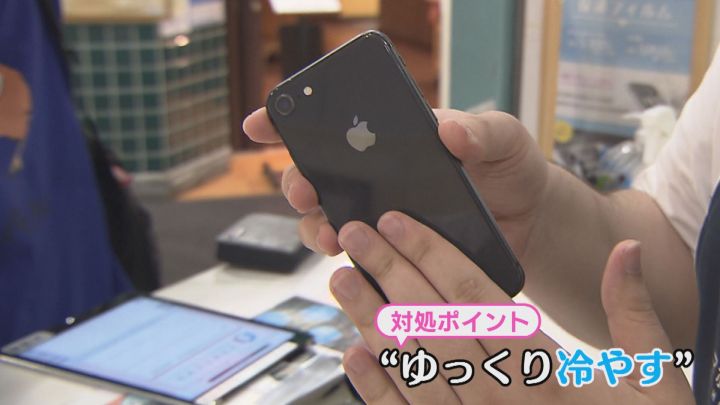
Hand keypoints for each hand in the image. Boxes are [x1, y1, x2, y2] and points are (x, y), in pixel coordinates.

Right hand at [242, 108, 548, 257]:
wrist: (531, 222)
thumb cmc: (511, 171)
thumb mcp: (502, 139)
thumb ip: (480, 130)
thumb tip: (449, 130)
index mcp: (392, 143)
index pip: (332, 129)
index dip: (290, 125)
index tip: (261, 123)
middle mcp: (377, 181)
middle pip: (317, 180)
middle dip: (298, 183)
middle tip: (306, 190)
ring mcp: (382, 221)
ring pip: (328, 223)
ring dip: (318, 228)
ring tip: (333, 234)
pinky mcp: (395, 256)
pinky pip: (359, 260)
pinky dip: (348, 262)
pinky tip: (354, 264)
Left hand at [330, 211, 693, 403]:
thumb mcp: (654, 381)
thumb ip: (635, 314)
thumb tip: (627, 250)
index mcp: (546, 376)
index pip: (478, 302)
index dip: (434, 256)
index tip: (399, 222)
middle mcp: (502, 402)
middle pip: (434, 325)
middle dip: (391, 273)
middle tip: (355, 232)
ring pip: (412, 367)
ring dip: (372, 320)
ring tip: (343, 278)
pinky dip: (377, 388)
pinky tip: (353, 352)